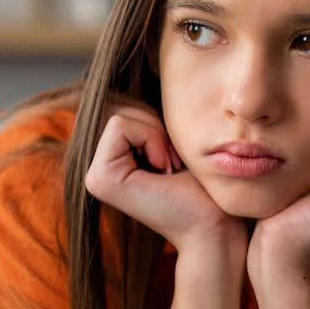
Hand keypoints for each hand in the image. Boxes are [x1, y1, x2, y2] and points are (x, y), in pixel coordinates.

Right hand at [84, 101, 245, 258]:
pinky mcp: (99, 179)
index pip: (123, 110)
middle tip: (173, 164)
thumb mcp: (173, 143)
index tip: (174, 159)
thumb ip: (150, 121)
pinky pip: (120, 126)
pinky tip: (163, 171)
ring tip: (169, 169)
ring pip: (119, 116)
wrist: (215, 226)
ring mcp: (94, 177)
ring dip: (157, 135)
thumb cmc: (203, 188)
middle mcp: (96, 172)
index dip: (156, 125)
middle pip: (118, 109)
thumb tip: (141, 82)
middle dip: (155, 127)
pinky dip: (152, 140)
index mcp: (111, 165)